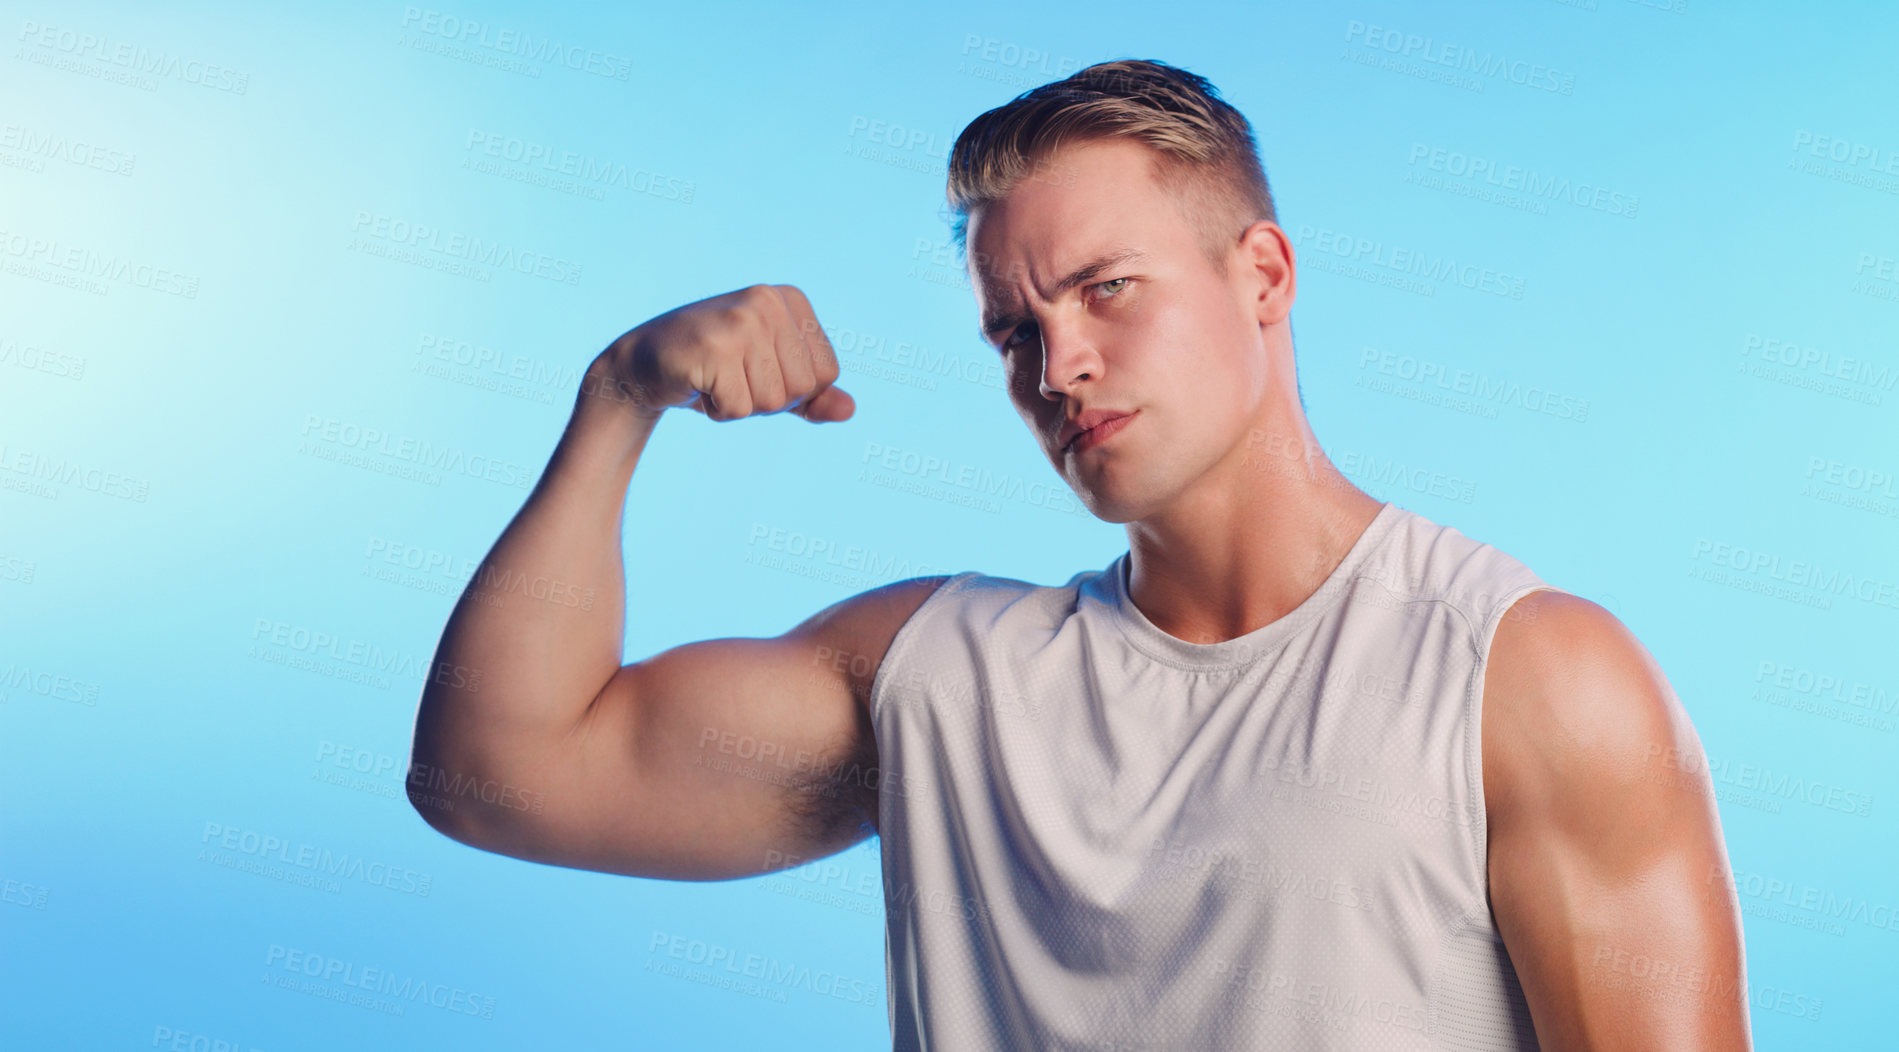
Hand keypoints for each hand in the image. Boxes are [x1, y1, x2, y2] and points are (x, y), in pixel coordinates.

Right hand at [594, 284, 853, 422]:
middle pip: (801, 389)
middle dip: (765, 399)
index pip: (826, 375)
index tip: (754, 369)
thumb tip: (850, 410)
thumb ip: (813, 397)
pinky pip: (739, 409)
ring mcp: (742, 320)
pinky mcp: (715, 346)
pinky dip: (717, 411)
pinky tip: (698, 384)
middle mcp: (769, 301)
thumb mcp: (771, 379)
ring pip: (772, 401)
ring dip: (740, 405)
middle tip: (731, 376)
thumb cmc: (714, 370)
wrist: (644, 363)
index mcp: (791, 300)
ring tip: (714, 378)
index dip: (791, 390)